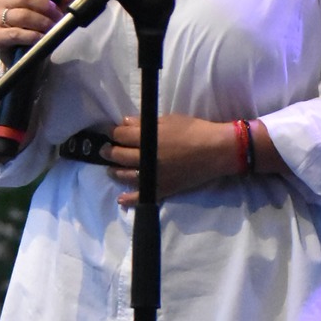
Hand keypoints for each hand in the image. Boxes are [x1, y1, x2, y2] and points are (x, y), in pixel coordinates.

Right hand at [0, 0, 73, 54]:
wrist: (24, 57)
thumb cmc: (34, 30)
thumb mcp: (50, 14)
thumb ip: (61, 1)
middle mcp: (2, 1)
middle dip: (45, 6)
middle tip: (58, 16)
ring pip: (21, 15)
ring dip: (41, 22)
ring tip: (51, 28)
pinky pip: (15, 33)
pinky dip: (31, 36)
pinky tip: (40, 38)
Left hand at [103, 112, 239, 204]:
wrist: (216, 151)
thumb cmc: (195, 130)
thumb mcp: (169, 120)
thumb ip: (144, 123)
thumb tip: (124, 123)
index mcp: (147, 138)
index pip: (121, 135)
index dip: (113, 132)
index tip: (110, 132)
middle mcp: (146, 158)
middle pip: (119, 155)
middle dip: (109, 151)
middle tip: (104, 150)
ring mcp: (153, 176)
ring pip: (126, 175)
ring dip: (115, 172)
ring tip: (111, 169)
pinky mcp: (163, 188)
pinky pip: (142, 195)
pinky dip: (130, 199)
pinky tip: (121, 199)